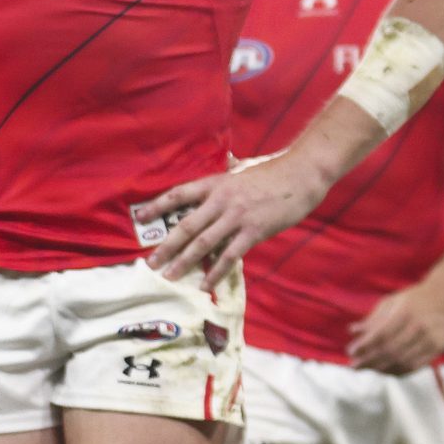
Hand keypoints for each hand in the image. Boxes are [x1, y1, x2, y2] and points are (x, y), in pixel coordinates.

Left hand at [136, 153, 329, 287]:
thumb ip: (234, 169)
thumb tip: (228, 159)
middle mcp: (222, 200)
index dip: (158, 205)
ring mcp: (237, 216)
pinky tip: (206, 283)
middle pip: (186, 226)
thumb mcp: (247, 168)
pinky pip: (230, 255)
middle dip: (166, 246)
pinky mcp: (253, 231)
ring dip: (184, 262)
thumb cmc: (276, 172)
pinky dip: (216, 271)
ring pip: (203, 243)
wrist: (303, 175)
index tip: (140, 217)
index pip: (179, 194)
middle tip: (150, 263)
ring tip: (170, 276)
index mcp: (217, 184)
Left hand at [349, 283, 443, 374]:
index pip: (381, 335)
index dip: (364, 346)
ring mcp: (430, 339)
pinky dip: (396, 371)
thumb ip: (373, 318)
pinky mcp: (437, 349)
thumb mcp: (392, 301)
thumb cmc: (414, 299)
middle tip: (354, 365)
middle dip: (369, 360)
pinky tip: (384, 370)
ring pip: (400, 362)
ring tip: (367, 368)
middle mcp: (419, 327)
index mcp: (406, 312)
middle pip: (390, 351)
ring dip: (380, 368)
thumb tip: (353, 331)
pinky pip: (413, 367)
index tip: (351, 351)